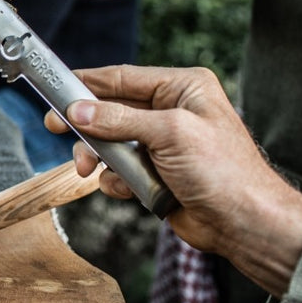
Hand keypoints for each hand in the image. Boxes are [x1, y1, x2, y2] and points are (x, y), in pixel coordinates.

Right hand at [44, 65, 301, 295]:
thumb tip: (78, 110)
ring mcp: (163, 143)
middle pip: (112, 110)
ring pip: (111, 141)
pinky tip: (123, 187)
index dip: (88, 83)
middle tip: (56, 126)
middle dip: (87, 124)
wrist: (245, 224)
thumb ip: (119, 120)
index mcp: (183, 88)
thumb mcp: (169, 133)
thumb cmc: (224, 172)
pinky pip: (120, 168)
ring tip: (88, 169)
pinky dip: (114, 178)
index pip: (124, 78)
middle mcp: (172, 111)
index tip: (57, 88)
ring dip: (98, 156)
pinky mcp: (155, 172)